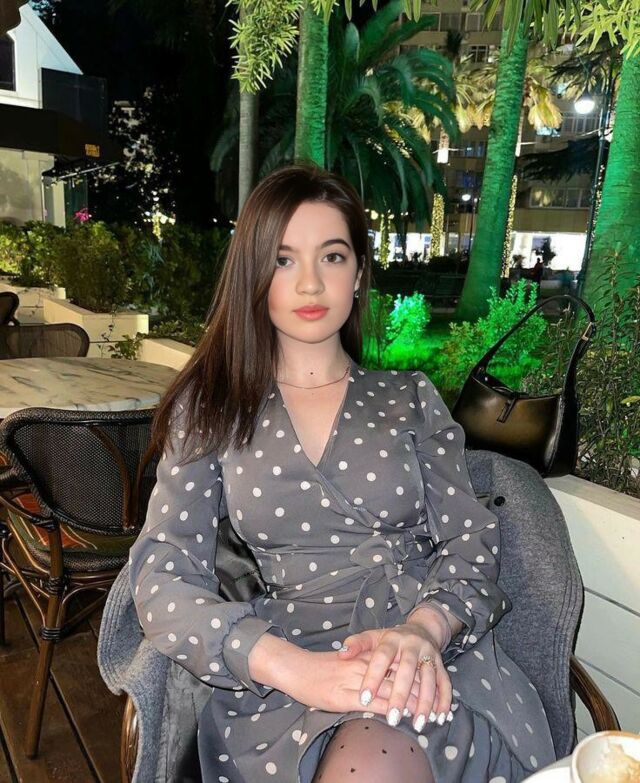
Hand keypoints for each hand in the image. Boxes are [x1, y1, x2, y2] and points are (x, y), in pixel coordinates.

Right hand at [283, 649, 423, 716]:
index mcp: (363, 656)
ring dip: (410, 701)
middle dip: (419, 688)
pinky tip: (403, 716)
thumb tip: (379, 674)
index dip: (414, 673)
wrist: (295, 668)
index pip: (395, 664)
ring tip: (429, 711)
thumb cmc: (317, 668)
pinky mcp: (345, 697)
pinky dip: (390, 709)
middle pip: (397, 676)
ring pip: (389, 690)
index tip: (433, 681)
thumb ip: (363, 665)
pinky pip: (372, 703)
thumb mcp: (344, 662)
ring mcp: (355, 681)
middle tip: (438, 699)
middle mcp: (363, 666)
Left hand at [338, 624, 452, 731]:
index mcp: (392, 638)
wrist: (421, 630)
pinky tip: (440, 718)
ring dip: (425, 703)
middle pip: (407, 670)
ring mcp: (429, 655)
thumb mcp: (372, 637)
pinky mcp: (442, 664)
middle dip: (400, 696)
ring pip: (429, 679)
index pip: (381, 657)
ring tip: (418, 724)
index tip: (364, 698)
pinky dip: (444, 701)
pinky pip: (445, 683)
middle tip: (393, 719)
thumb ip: (356, 644)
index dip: (372, 677)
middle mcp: (412, 645)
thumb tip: (341, 654)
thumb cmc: (390, 640)